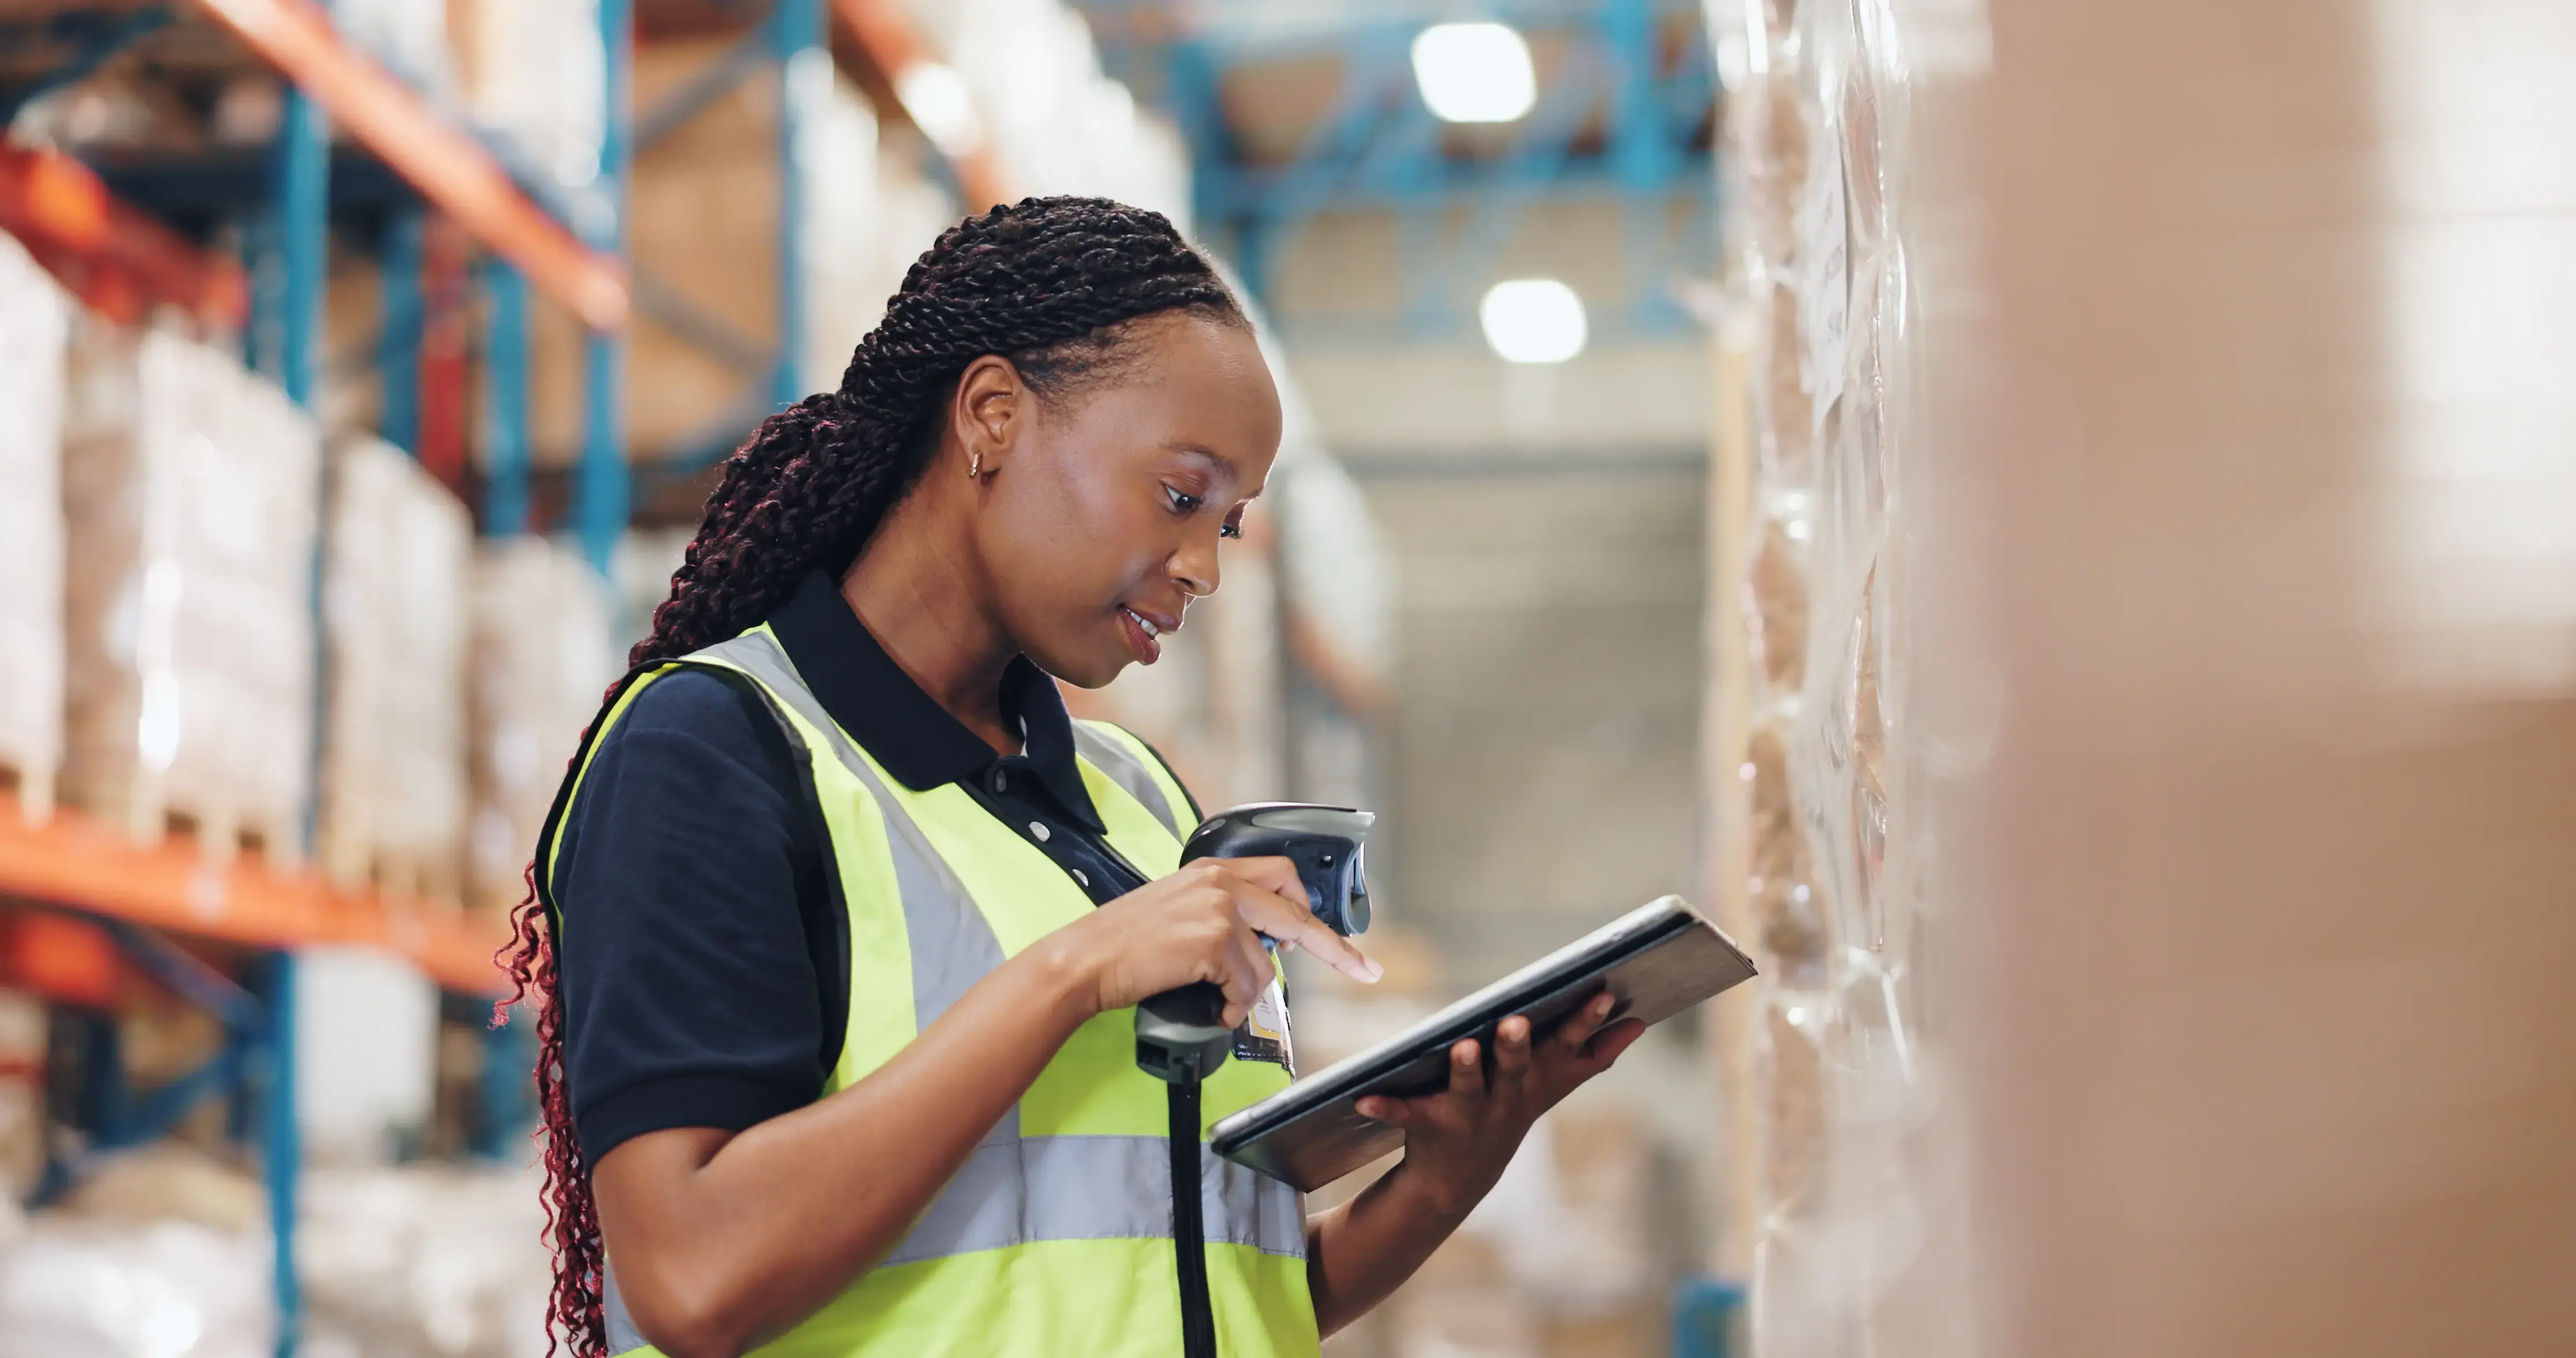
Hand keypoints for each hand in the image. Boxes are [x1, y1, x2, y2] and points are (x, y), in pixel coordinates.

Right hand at [1053, 858, 1380, 1026]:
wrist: (1084, 959)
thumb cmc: (1123, 943)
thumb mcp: (1177, 907)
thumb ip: (1220, 912)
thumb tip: (1260, 943)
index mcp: (1213, 869)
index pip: (1282, 877)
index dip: (1310, 909)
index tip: (1338, 937)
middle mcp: (1220, 882)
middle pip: (1296, 912)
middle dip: (1333, 946)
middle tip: (1362, 969)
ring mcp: (1219, 910)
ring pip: (1267, 964)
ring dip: (1250, 993)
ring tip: (1222, 1002)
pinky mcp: (1214, 941)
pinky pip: (1247, 984)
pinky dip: (1235, 1006)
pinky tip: (1216, 1008)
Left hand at [1354, 990, 1644, 1212]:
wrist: (1460, 1178)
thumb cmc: (1510, 1110)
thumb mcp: (1552, 1084)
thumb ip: (1594, 1053)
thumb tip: (1639, 1022)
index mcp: (1534, 1081)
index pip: (1566, 1046)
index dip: (1585, 1021)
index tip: (1605, 994)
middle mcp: (1506, 1099)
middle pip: (1515, 1068)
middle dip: (1518, 1046)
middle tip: (1517, 1021)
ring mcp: (1469, 1115)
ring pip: (1468, 1089)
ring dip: (1466, 1068)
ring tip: (1464, 1045)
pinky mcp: (1429, 1125)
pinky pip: (1406, 1114)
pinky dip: (1386, 1107)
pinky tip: (1363, 1098)